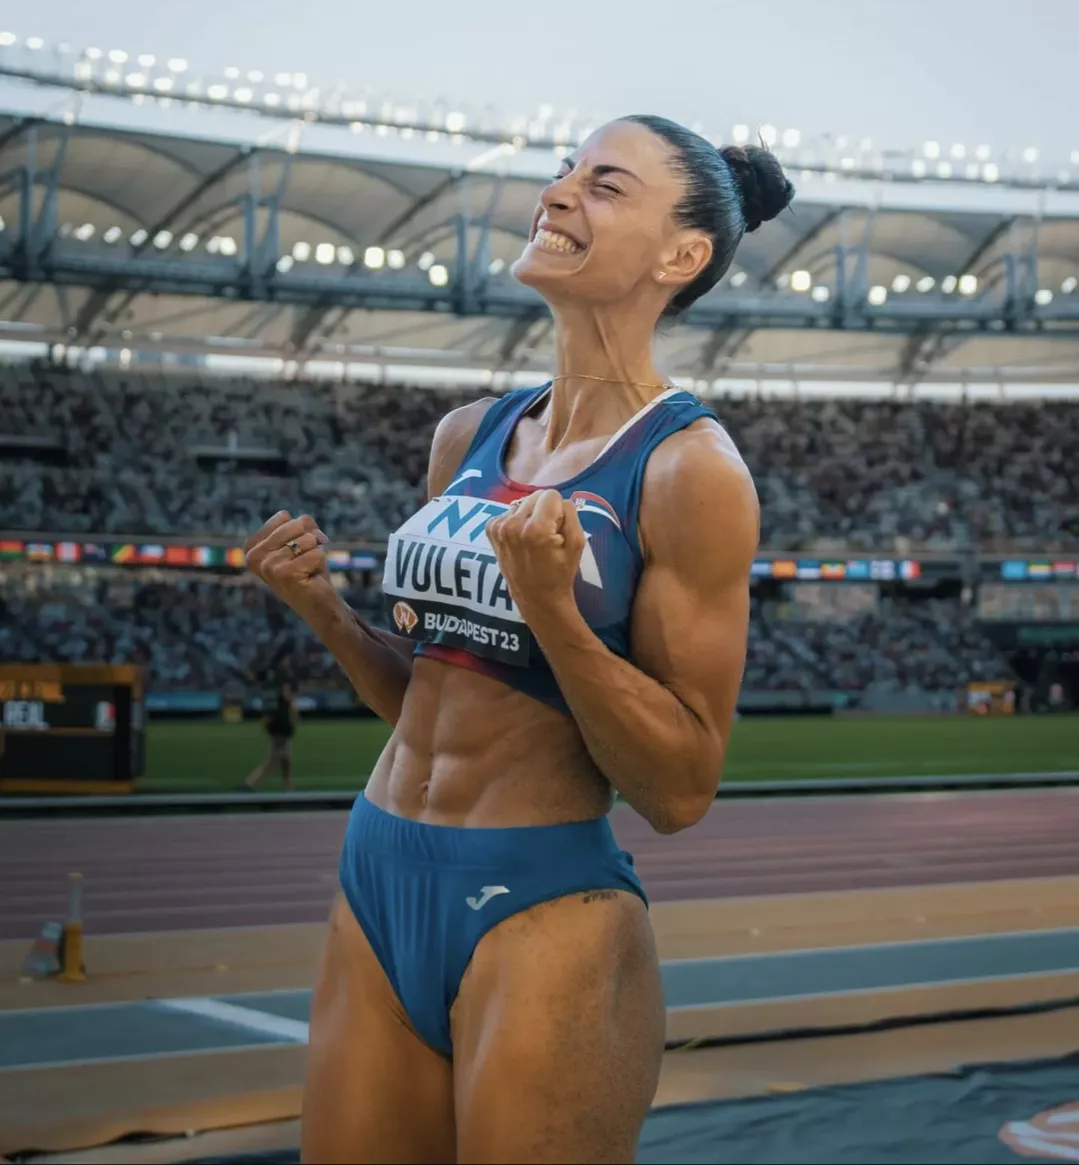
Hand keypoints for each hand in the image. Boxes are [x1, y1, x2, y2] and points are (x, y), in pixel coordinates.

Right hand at [244, 511, 337, 617]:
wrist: (319, 606)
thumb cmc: (310, 571)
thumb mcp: (303, 540)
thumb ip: (302, 523)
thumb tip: (310, 530)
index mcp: (251, 547)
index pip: (283, 516)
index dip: (300, 531)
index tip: (296, 552)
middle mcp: (254, 557)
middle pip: (295, 524)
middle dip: (310, 541)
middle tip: (305, 562)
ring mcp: (267, 566)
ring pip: (308, 539)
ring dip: (315, 554)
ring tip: (308, 571)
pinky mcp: (284, 574)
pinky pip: (316, 553)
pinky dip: (320, 564)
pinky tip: (311, 579)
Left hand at [485, 490, 584, 622]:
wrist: (536, 598)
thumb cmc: (560, 573)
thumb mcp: (577, 543)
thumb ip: (570, 514)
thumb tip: (559, 501)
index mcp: (536, 528)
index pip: (551, 495)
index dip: (559, 510)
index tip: (558, 529)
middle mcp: (513, 525)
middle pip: (536, 496)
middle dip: (545, 510)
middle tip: (547, 535)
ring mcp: (499, 528)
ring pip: (522, 504)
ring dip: (530, 516)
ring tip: (533, 540)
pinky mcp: (491, 531)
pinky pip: (509, 513)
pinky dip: (517, 522)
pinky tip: (521, 540)